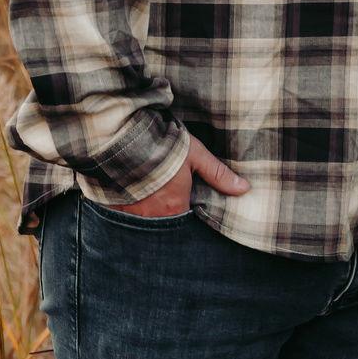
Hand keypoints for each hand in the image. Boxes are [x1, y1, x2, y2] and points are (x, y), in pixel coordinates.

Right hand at [114, 131, 249, 216]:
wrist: (123, 138)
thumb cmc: (163, 146)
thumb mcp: (196, 155)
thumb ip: (218, 174)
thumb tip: (244, 188)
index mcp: (175, 206)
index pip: (185, 218)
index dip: (186, 208)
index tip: (186, 198)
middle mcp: (152, 216)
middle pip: (163, 220)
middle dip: (165, 210)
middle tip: (165, 193)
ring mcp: (130, 213)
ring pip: (143, 217)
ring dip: (146, 207)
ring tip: (149, 190)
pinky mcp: (114, 205)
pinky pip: (123, 212)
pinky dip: (128, 204)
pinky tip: (129, 190)